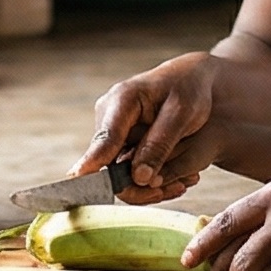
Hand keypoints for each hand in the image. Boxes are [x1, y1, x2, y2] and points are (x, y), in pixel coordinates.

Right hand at [73, 51, 220, 197]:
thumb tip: (139, 178)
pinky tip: (174, 181)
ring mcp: (113, 132)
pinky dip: (150, 179)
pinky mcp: (121, 144)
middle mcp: (109, 117)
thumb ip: (159, 144)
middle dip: (138, 186)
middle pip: (110, 165)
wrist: (191, 80)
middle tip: (172, 190)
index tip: (79, 181)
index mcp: (122, 100)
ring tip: (179, 186)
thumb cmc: (188, 89)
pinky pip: (129, 171)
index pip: (104, 139)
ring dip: (148, 186)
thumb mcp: (181, 113)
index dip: (92, 163)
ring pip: (120, 173)